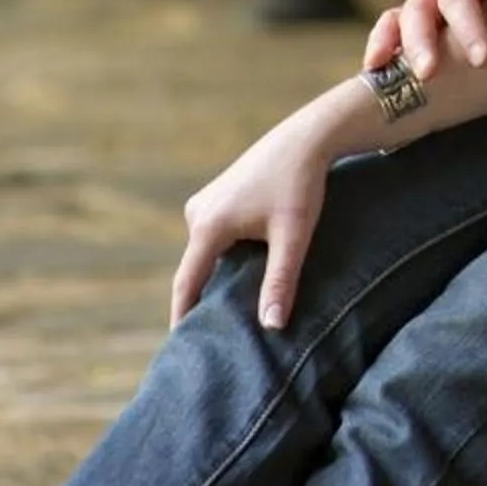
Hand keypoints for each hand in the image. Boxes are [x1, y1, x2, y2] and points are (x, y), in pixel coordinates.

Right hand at [171, 106, 334, 331]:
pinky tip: (237, 278)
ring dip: (212, 279)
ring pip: (205, 254)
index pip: (187, 284)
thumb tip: (272, 327)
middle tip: (205, 339)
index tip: (179, 347)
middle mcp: (197, 213)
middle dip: (200, 301)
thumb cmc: (301, 184)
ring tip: (222, 314)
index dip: (182, 317)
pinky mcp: (216, 198)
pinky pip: (212, 239)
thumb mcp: (293, 235)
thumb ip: (280, 281)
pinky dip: (221, 259)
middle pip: (194, 270)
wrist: (307, 138)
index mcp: (208, 226)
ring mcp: (204, 204)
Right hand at [362, 0, 486, 80]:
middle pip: (419, 9)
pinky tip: (374, 72)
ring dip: (393, 48)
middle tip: (429, 73)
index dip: (466, 24)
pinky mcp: (408, 28)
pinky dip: (378, 51)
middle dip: (421, 41)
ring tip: (400, 77)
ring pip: (396, 22)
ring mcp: (417, 7)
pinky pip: (386, 36)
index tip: (482, 59)